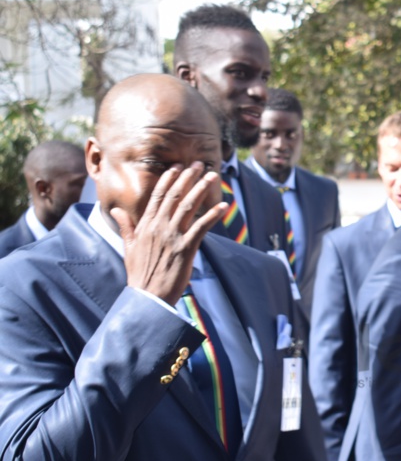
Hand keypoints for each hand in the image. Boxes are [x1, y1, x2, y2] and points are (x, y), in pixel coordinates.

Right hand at [111, 162, 226, 305]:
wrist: (147, 295)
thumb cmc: (139, 273)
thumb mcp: (128, 246)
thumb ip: (126, 225)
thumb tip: (116, 209)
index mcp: (146, 225)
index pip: (157, 196)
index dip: (168, 179)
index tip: (177, 166)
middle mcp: (158, 227)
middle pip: (175, 196)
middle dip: (188, 178)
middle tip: (198, 164)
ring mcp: (172, 236)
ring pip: (189, 207)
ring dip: (202, 189)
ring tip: (213, 176)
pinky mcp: (186, 248)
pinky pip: (202, 227)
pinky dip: (213, 215)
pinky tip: (223, 206)